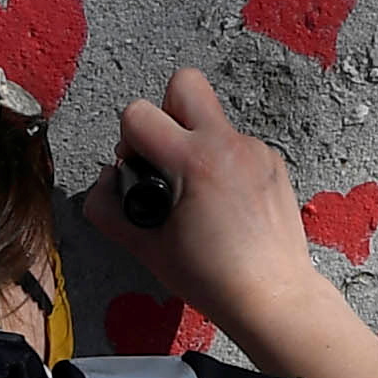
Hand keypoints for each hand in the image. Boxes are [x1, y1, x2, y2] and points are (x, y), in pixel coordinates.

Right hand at [80, 67, 327, 342]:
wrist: (271, 293)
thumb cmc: (211, 276)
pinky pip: (234, 143)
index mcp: (195, 160)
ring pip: (211, 119)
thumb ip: (108, 209)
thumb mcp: (144, 247)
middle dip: (164, 112)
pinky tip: (218, 201)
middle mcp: (230, 144)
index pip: (139, 112)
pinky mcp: (272, 162)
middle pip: (185, 84)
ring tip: (191, 191)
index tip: (137, 172)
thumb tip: (105, 181)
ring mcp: (256, 150)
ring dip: (193, 142)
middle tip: (162, 157)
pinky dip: (218, 161)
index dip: (127, 140)